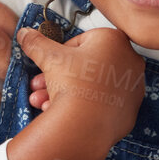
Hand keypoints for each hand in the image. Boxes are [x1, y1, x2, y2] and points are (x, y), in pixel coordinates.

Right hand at [17, 24, 144, 149]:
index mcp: (115, 40)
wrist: (85, 125)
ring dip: (66, 93)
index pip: (82, 41)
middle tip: (43, 84)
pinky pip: (101, 105)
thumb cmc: (74, 86)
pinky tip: (64, 112)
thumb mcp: (49, 57)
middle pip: (87, 66)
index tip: (51, 63)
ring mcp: (132, 88)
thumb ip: (37, 42)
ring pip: (93, 86)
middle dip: (60, 76)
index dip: (61, 54)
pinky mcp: (129, 111)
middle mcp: (129, 62)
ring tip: (45, 101)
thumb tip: (26, 34)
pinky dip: (84, 108)